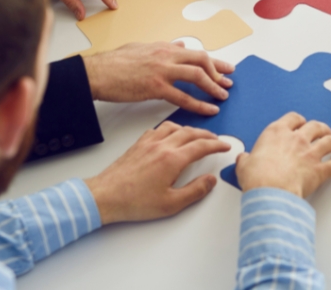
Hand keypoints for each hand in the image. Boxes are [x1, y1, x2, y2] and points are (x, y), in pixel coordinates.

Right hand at [83, 41, 233, 115]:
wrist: (97, 73)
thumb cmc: (114, 63)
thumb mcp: (141, 48)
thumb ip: (163, 47)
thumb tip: (180, 45)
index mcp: (164, 47)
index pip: (195, 52)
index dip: (214, 61)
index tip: (226, 68)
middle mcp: (166, 55)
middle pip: (201, 60)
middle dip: (218, 71)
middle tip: (229, 82)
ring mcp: (162, 70)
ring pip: (196, 75)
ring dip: (213, 86)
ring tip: (222, 96)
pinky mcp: (155, 87)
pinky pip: (183, 96)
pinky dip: (199, 104)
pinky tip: (209, 110)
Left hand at [85, 123, 230, 224]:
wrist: (105, 196)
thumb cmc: (135, 202)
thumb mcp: (171, 204)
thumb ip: (195, 191)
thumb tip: (210, 180)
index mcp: (173, 159)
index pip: (202, 146)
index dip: (217, 145)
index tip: (225, 146)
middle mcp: (162, 146)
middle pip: (191, 133)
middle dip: (207, 135)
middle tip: (216, 140)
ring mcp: (149, 143)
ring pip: (175, 127)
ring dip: (189, 129)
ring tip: (196, 135)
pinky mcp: (138, 144)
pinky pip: (158, 129)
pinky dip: (170, 129)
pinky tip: (170, 135)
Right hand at [235, 112, 330, 198]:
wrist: (270, 190)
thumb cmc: (257, 177)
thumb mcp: (244, 165)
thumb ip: (246, 159)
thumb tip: (243, 159)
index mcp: (276, 133)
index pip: (292, 119)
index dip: (298, 120)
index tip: (300, 123)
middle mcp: (296, 139)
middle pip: (314, 127)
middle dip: (321, 128)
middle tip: (324, 130)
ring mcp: (310, 153)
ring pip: (329, 141)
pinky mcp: (319, 169)